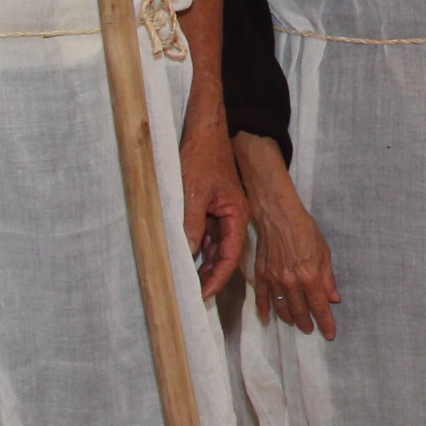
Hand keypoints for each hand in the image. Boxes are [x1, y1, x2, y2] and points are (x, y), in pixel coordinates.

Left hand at [180, 115, 248, 297]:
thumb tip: (188, 253)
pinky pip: (208, 232)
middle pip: (225, 253)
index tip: (205, 294)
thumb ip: (191, 224)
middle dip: (212, 274)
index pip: (230, 254)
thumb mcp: (193, 192)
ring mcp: (223, 211)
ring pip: (215, 244)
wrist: (204, 131)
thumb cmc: (202, 156)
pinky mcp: (212, 206)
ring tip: (191, 282)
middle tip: (196, 295)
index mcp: (237, 213)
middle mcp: (234, 216)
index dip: (218, 276)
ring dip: (204, 262)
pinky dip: (199, 246)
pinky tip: (188, 258)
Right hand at [235, 142, 338, 338]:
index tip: (330, 333)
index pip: (319, 307)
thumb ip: (328, 278)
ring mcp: (274, 279)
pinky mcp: (261, 274)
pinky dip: (266, 308)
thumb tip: (333, 298)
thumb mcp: (324, 251)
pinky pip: (263, 297)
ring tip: (295, 323)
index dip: (326, 322)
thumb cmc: (304, 229)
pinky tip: (269, 316)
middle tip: (311, 329)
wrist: (278, 214)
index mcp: (310, 276)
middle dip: (307, 323)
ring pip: (282, 307)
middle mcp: (291, 282)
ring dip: (289, 318)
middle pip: (300, 311)